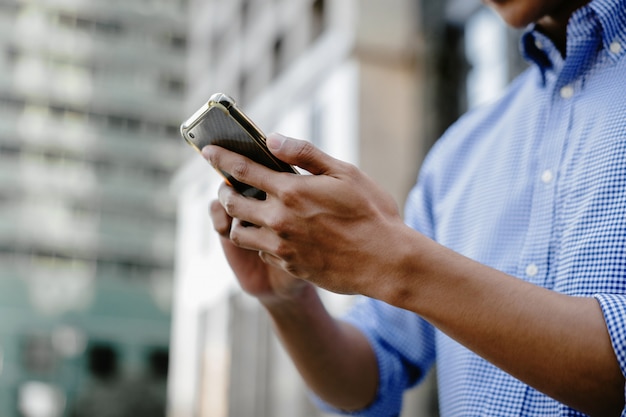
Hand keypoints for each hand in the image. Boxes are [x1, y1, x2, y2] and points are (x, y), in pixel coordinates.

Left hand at [204, 133, 409, 295]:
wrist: (385, 261)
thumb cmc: (371, 213)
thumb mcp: (345, 173)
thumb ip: (305, 155)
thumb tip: (273, 140)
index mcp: (291, 191)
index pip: (243, 169)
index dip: (222, 158)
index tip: (207, 151)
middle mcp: (279, 219)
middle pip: (232, 203)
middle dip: (224, 190)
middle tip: (228, 184)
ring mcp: (282, 246)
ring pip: (239, 232)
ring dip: (239, 219)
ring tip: (251, 211)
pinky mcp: (289, 265)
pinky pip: (261, 251)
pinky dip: (261, 240)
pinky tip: (277, 233)